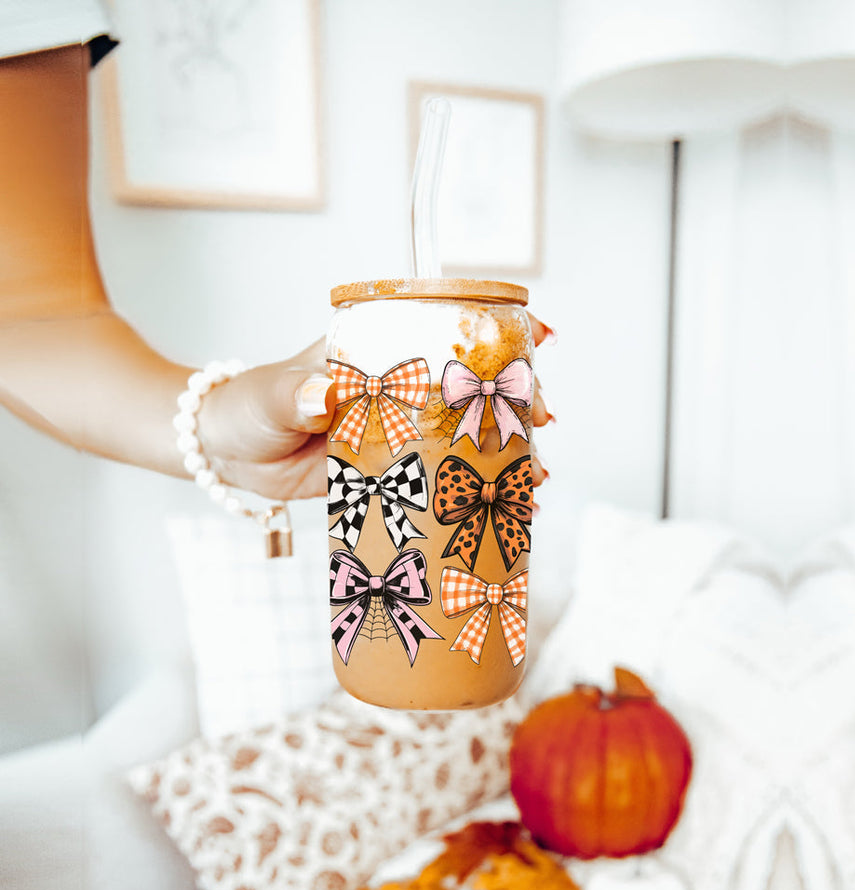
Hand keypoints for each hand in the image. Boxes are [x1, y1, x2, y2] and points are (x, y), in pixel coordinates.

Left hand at [197, 313, 555, 500]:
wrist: (228, 454)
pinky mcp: (396, 473)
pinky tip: (505, 512)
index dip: (497, 331)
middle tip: (542, 421)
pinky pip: (443, 480)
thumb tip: (323, 394)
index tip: (538, 336)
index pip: (446, 329)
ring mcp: (403, 430)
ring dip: (505, 453)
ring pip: (466, 435)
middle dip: (517, 400)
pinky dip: (474, 494)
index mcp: (379, 350)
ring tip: (533, 479)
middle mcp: (401, 387)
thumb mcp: (271, 395)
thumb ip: (296, 393)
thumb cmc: (248, 406)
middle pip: (473, 386)